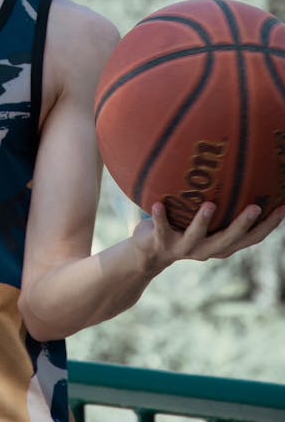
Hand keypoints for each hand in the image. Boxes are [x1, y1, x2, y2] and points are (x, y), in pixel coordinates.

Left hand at [131, 200, 284, 274]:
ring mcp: (185, 248)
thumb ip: (218, 203)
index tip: (283, 208)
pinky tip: (157, 203)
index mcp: (222, 245)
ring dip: (203, 222)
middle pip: (229, 240)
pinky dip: (159, 217)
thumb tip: (235, 168)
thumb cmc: (181, 227)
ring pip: (197, 237)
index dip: (269, 226)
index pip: (251, 239)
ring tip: (209, 204)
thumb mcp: (203, 219)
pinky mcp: (162, 244)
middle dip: (243, 224)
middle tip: (256, 207)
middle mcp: (207, 249)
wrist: (149, 253)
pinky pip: (161, 229)